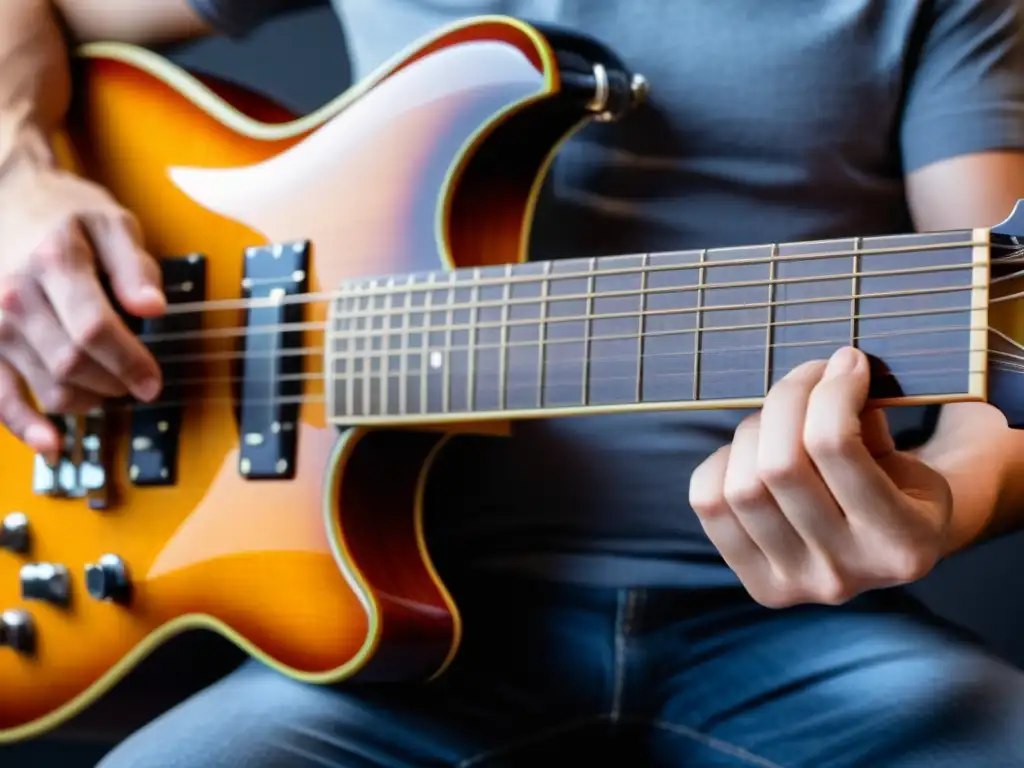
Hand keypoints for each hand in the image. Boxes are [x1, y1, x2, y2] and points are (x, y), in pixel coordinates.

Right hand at [0, 134, 164, 457]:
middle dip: (115, 382)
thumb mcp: (113, 223)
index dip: (131, 362)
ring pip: (48, 385)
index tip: (154, 380)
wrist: (9, 196)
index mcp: (54, 262)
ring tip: (109, 388)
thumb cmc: (67, 213)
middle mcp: (15, 295)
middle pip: (73, 362)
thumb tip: (152, 309)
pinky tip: (53, 443)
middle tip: (138, 383)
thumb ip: (136, 267)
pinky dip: (25, 425)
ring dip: (88, 400)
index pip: (96, 329)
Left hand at [688, 347, 952, 607]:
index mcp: (903, 543)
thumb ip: (869, 418)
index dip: (830, 389)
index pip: (835, 446)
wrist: (887, 550)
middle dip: (787, 401)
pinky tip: (751, 452)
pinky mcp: (759, 585)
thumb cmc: (895, 485)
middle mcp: (846, 575)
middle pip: (779, 464)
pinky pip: (709, 502)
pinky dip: (721, 461)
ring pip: (741, 485)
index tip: (844, 360)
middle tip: (808, 376)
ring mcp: (796, 585)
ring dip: (755, 431)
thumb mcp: (905, 455)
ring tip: (781, 418)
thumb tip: (830, 369)